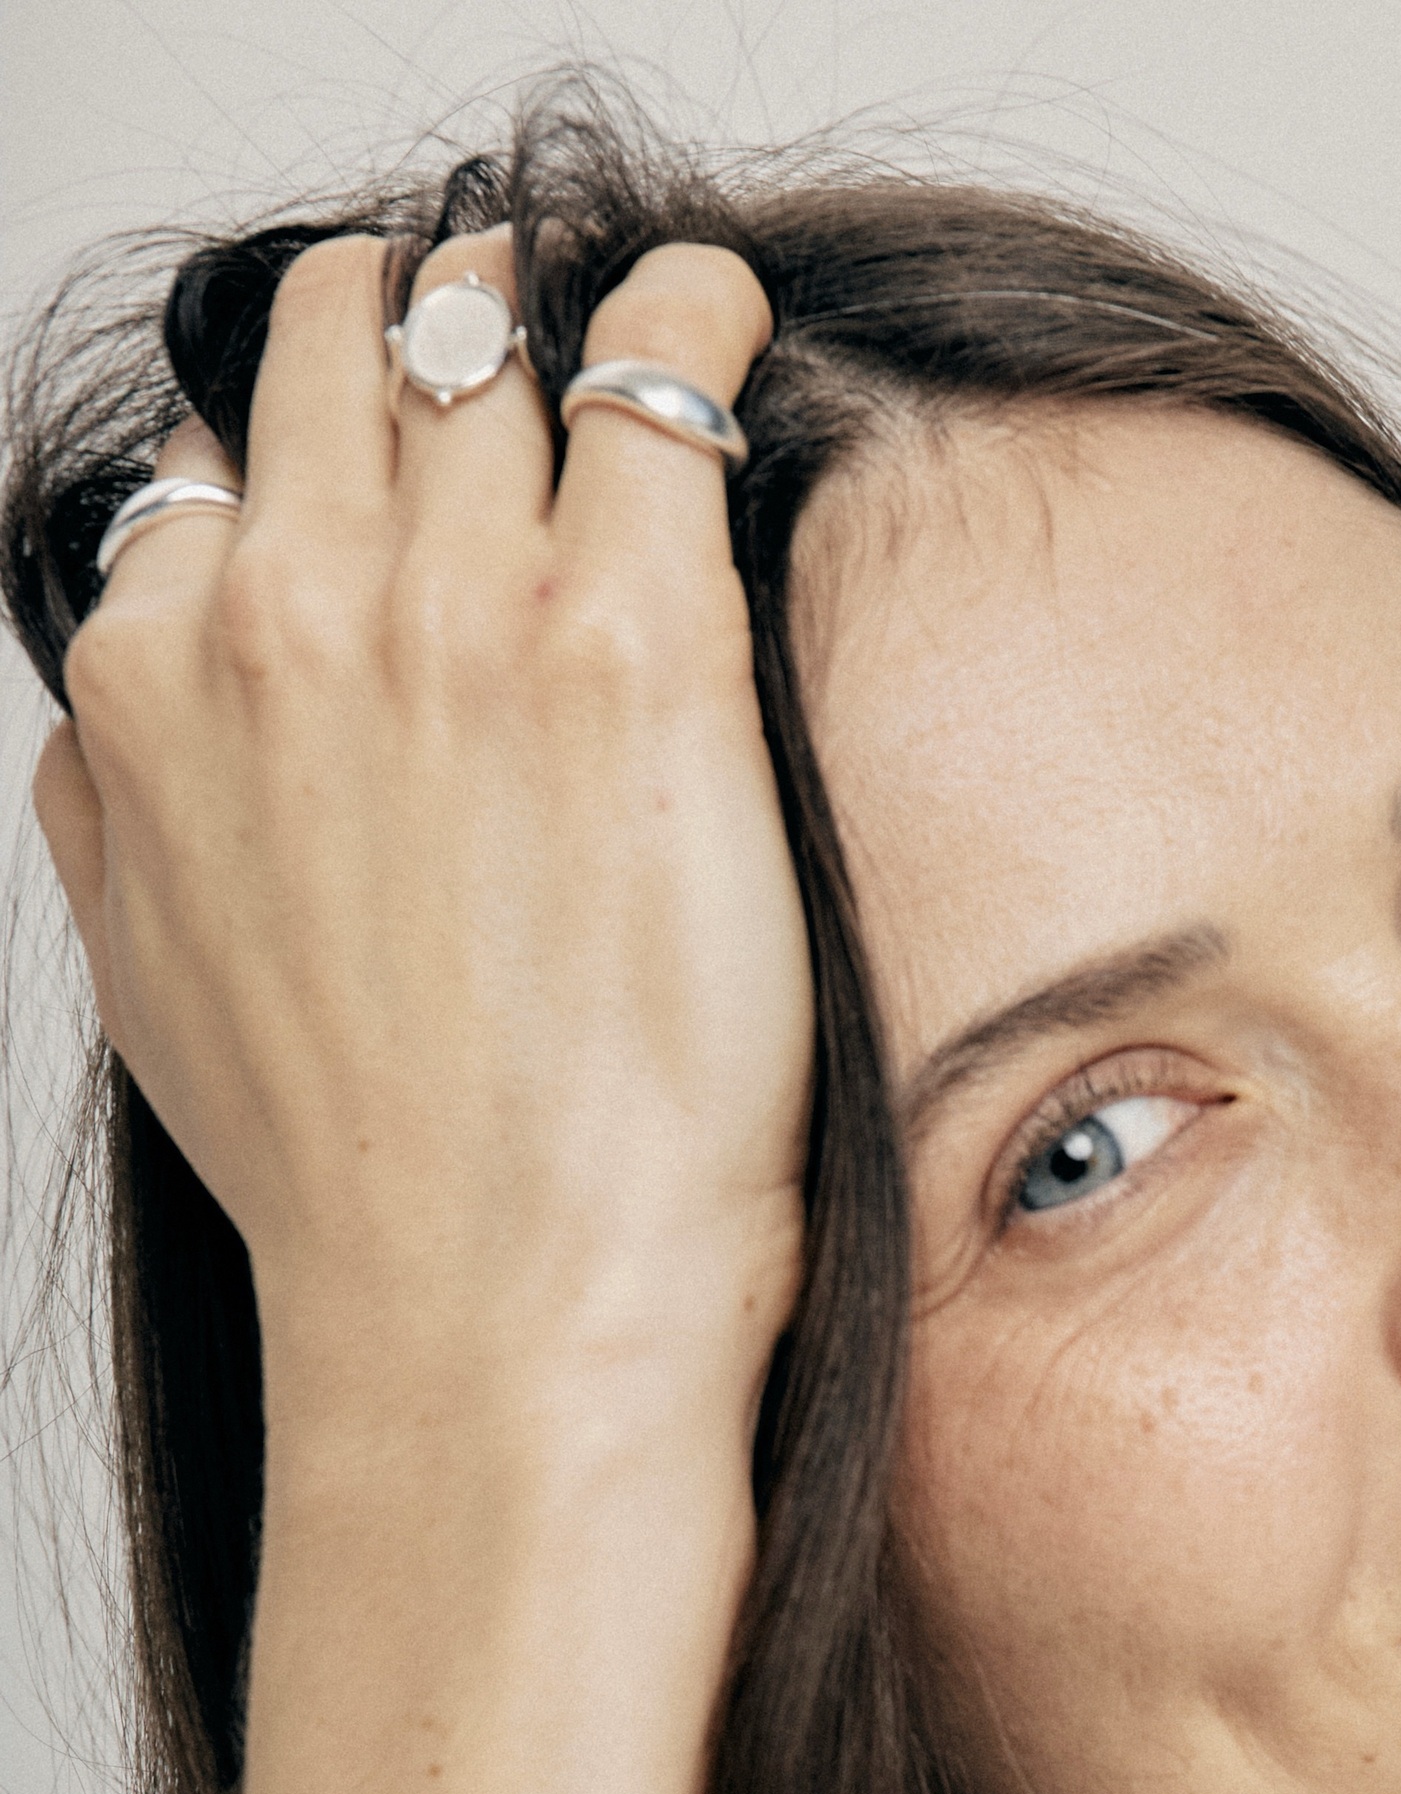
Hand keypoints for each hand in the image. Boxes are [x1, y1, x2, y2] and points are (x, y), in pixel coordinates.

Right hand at [32, 222, 807, 1494]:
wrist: (496, 1303)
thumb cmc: (357, 1182)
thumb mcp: (155, 978)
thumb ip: (118, 814)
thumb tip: (121, 730)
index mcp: (160, 678)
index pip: (219, 460)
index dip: (312, 426)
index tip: (385, 433)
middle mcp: (289, 609)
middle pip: (345, 361)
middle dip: (417, 324)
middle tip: (499, 335)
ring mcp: (461, 612)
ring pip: (486, 353)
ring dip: (541, 318)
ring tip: (609, 334)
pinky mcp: (631, 643)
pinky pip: (654, 383)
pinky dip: (683, 320)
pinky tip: (717, 323)